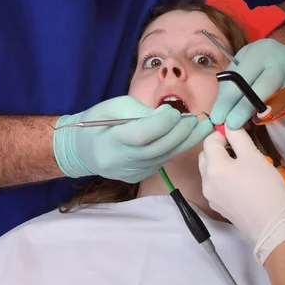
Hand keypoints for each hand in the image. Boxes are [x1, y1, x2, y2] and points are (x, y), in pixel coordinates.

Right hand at [54, 96, 213, 182]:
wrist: (82, 150)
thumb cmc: (97, 122)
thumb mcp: (112, 107)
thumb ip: (139, 110)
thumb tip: (167, 115)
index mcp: (111, 140)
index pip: (141, 134)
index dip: (162, 123)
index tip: (174, 111)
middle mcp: (120, 161)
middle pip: (157, 149)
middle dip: (180, 133)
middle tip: (195, 119)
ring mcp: (129, 172)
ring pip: (163, 158)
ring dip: (184, 142)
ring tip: (202, 128)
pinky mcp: (137, 177)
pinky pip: (160, 162)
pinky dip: (174, 149)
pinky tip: (187, 138)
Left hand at [199, 127, 284, 264]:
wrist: (271, 224)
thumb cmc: (264, 187)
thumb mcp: (253, 156)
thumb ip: (238, 137)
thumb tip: (228, 125)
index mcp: (213, 166)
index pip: (209, 141)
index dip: (222, 133)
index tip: (237, 134)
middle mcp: (205, 181)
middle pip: (205, 156)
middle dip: (218, 148)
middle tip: (238, 149)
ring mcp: (209, 195)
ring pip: (208, 171)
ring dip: (219, 163)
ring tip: (240, 165)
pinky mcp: (216, 206)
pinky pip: (214, 185)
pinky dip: (222, 178)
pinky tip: (239, 182)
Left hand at [210, 39, 284, 128]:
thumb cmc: (257, 62)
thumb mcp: (240, 64)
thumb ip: (231, 86)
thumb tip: (223, 114)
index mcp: (261, 52)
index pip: (241, 79)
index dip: (228, 101)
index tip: (217, 118)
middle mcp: (282, 61)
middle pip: (262, 90)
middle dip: (244, 110)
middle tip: (231, 126)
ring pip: (278, 103)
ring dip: (260, 118)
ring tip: (247, 125)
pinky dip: (275, 120)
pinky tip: (264, 123)